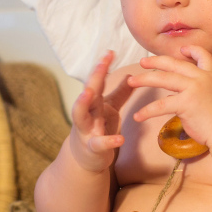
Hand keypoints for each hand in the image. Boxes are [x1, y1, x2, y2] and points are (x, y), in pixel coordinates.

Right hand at [68, 51, 131, 171]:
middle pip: (88, 92)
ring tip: (89, 92)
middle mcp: (86, 113)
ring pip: (80, 115)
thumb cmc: (97, 129)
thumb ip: (120, 93)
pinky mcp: (91, 148)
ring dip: (82, 103)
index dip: (102, 67)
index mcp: (93, 103)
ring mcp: (86, 130)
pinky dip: (108, 141)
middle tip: (101, 63)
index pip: (97, 81)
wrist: (84, 159)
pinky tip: (120, 139)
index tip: (110, 51)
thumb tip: (130, 73)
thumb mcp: (109, 109)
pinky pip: (98, 144)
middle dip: (94, 77)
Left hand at [127, 45, 211, 146]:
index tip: (180, 49)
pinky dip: (147, 111)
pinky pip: (161, 105)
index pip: (203, 55)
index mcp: (210, 75)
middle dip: (155, 62)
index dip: (191, 50)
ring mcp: (193, 89)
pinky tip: (138, 116)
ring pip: (163, 79)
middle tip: (142, 62)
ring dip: (144, 79)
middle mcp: (201, 78)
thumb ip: (198, 89)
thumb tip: (175, 93)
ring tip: (131, 82)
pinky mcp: (186, 103)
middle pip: (174, 64)